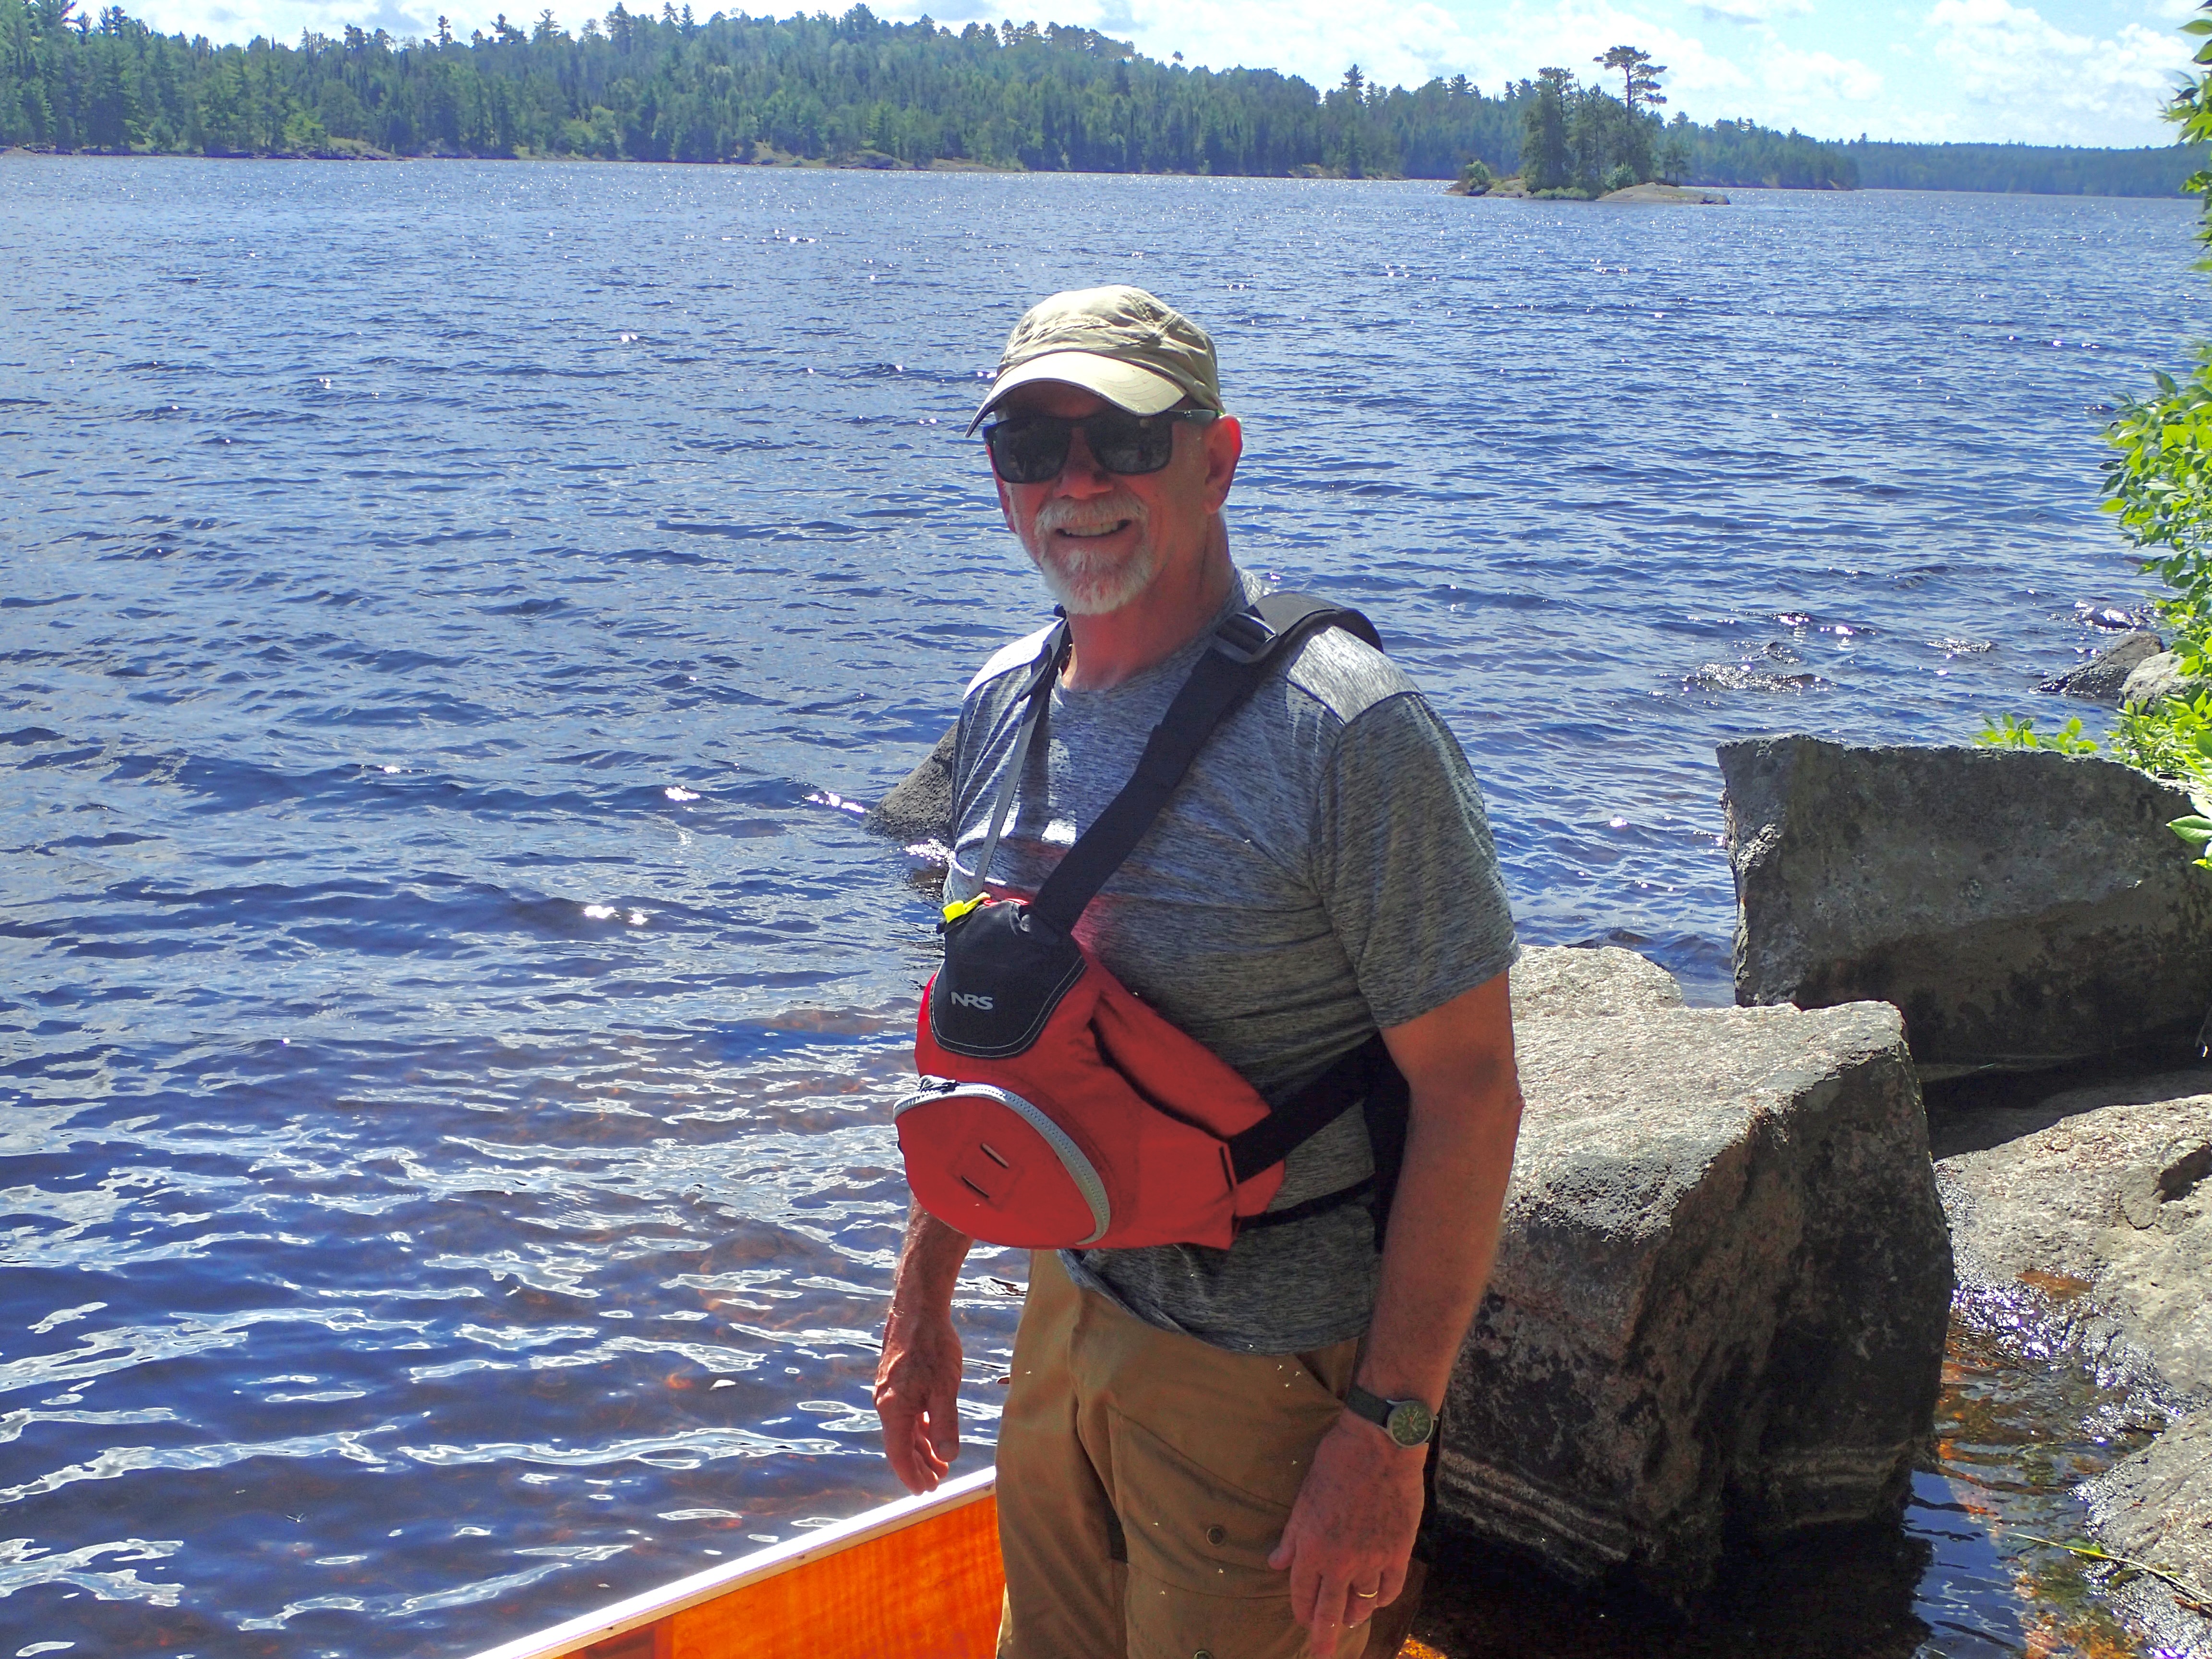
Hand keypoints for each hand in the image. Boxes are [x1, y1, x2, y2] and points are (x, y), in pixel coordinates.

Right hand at [874, 1300, 963, 1493]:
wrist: (919, 1308)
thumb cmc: (932, 1346)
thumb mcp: (945, 1388)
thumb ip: (945, 1424)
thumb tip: (948, 1456)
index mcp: (893, 1408)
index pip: (899, 1453)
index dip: (912, 1475)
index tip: (924, 1493)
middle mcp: (886, 1402)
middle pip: (900, 1444)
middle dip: (918, 1466)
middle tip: (936, 1484)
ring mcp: (890, 1391)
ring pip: (904, 1429)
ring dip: (920, 1448)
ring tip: (939, 1464)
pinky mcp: (897, 1381)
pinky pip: (907, 1413)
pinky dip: (920, 1428)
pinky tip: (932, 1433)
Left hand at [1267, 1414, 1424, 1651]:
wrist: (1379, 1447)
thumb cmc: (1335, 1464)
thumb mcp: (1303, 1499)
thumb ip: (1291, 1538)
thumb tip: (1275, 1564)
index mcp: (1312, 1548)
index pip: (1303, 1594)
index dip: (1302, 1611)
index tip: (1302, 1620)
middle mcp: (1341, 1561)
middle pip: (1330, 1612)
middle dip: (1323, 1638)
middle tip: (1321, 1656)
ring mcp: (1372, 1560)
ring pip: (1361, 1604)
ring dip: (1353, 1615)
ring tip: (1349, 1619)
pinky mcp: (1399, 1553)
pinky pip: (1390, 1590)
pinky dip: (1382, 1600)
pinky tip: (1376, 1600)